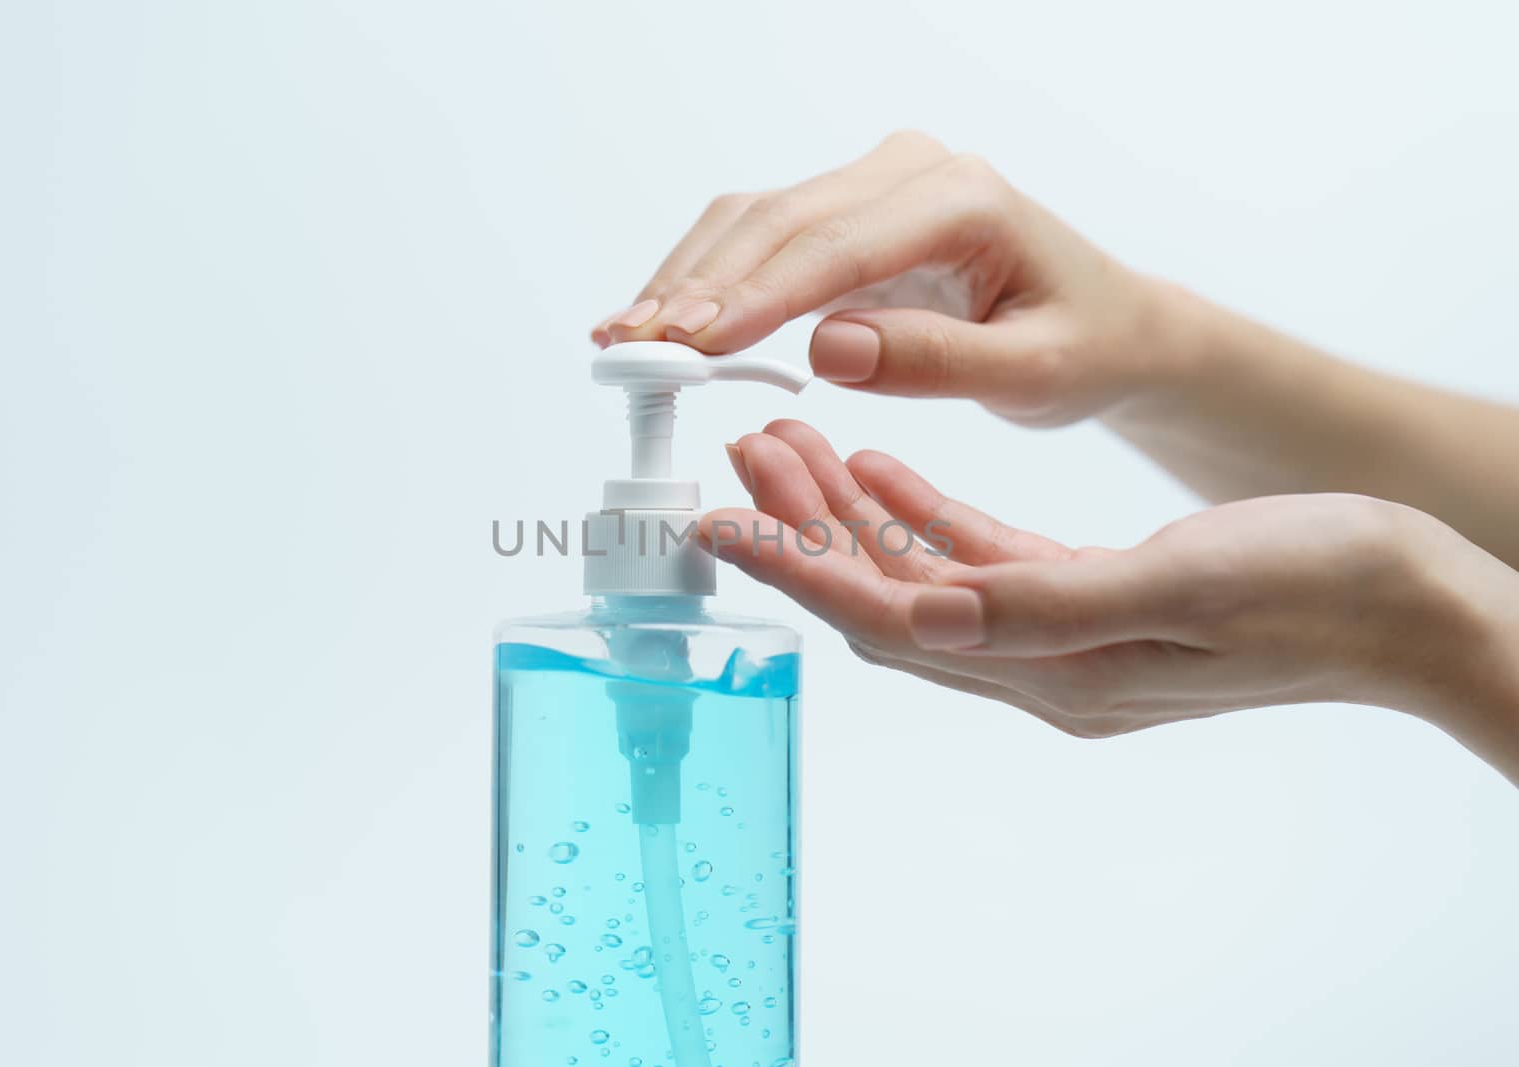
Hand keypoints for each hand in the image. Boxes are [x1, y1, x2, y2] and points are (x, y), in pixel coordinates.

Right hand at [592, 130, 1182, 426]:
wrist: (1107, 326)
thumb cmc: (1082, 348)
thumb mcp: (1034, 373)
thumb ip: (938, 360)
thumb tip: (825, 346)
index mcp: (963, 198)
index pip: (838, 246)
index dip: (756, 297)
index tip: (690, 346)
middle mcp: (911, 171)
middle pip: (779, 220)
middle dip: (699, 287)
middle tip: (632, 350)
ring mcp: (875, 184)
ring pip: (756, 220)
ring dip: (688, 279)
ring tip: (624, 338)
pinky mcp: (850, 213)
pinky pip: (764, 237)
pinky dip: (708, 278)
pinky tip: (663, 321)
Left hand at [698, 420, 1518, 780]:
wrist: (1414, 604)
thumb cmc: (1320, 590)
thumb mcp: (1185, 587)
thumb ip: (1047, 604)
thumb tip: (922, 614)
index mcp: (1054, 670)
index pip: (889, 621)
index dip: (797, 572)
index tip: (721, 523)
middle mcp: (1039, 662)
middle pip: (883, 597)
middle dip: (804, 530)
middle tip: (741, 455)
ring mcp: (1059, 631)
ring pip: (917, 573)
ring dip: (848, 513)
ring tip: (786, 444)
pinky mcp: (1084, 592)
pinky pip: (974, 555)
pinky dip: (916, 511)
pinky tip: (877, 467)